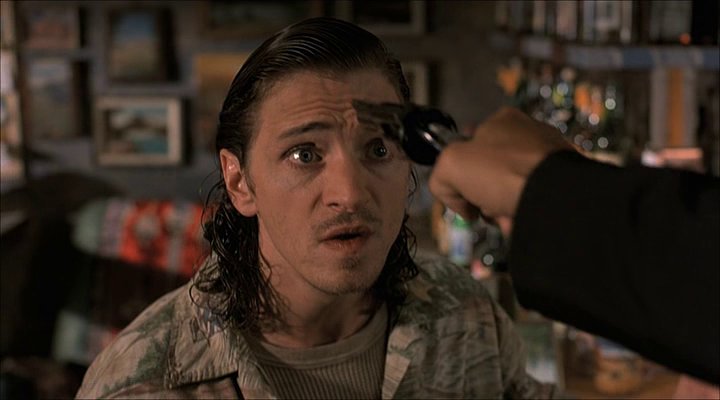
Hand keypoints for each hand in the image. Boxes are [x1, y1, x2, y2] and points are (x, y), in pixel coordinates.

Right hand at [428, 107, 571, 219]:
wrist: (555, 196)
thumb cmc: (503, 171)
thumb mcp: (450, 166)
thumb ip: (440, 178)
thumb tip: (459, 202)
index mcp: (502, 120)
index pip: (469, 147)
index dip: (461, 173)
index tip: (464, 192)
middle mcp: (529, 133)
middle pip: (491, 173)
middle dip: (484, 196)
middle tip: (486, 206)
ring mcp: (550, 155)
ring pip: (512, 188)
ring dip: (503, 208)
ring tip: (508, 215)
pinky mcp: (566, 179)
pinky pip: (535, 199)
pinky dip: (525, 212)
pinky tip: (524, 218)